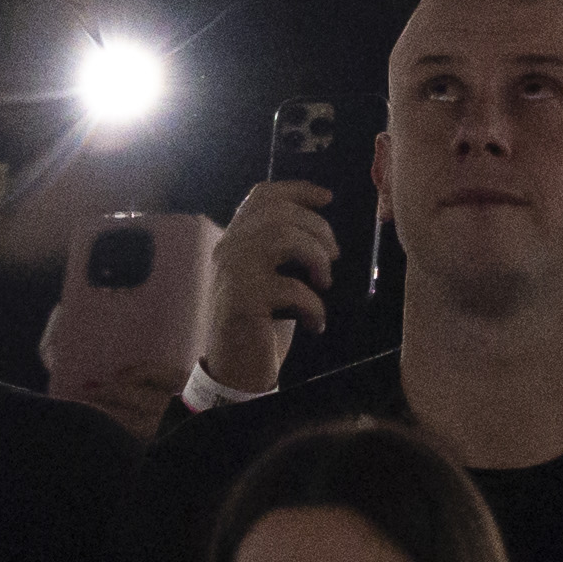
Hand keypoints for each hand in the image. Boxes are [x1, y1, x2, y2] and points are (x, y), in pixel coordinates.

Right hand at [202, 178, 331, 396]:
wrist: (234, 371)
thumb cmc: (259, 326)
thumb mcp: (269, 280)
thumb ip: (281, 253)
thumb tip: (320, 233)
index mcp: (235, 240)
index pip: (262, 196)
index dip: (297, 190)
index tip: (327, 198)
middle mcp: (229, 249)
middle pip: (278, 212)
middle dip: (317, 228)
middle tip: (333, 257)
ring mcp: (233, 273)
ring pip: (282, 237)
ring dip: (315, 258)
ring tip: (324, 283)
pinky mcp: (243, 301)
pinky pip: (291, 287)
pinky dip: (313, 306)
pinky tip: (314, 325)